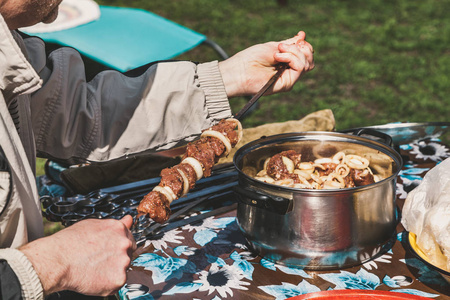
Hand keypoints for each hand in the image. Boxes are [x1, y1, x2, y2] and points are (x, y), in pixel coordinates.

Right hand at [20, 215, 135, 296]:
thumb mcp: (93, 225)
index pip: (130, 239)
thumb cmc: (70, 242)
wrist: (57, 261)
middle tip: (99, 261)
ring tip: (94, 269)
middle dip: (117, 258)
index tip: (109, 252)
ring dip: (113, 271)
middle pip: (129, 254)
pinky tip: (94, 278)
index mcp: (119, 229)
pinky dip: (108, 283)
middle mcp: (124, 244)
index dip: (119, 247)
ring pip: (123, 269)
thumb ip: (115, 224)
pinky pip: (117, 283)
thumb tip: (129, 219)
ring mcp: (123, 262)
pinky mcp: (118, 279)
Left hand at [219, 31, 313, 96]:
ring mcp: (289, 79)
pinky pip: (299, 68)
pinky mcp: (286, 84)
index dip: (305, 46)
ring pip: (306, 64)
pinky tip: (278, 56)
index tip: (299, 37)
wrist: (239, 70)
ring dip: (295, 52)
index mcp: (287, 63)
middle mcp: (289, 72)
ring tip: (277, 51)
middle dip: (303, 48)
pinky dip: (291, 58)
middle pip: (309, 61)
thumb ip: (289, 44)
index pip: (306, 56)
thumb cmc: (251, 59)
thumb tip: (302, 36)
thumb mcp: (273, 47)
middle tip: (284, 45)